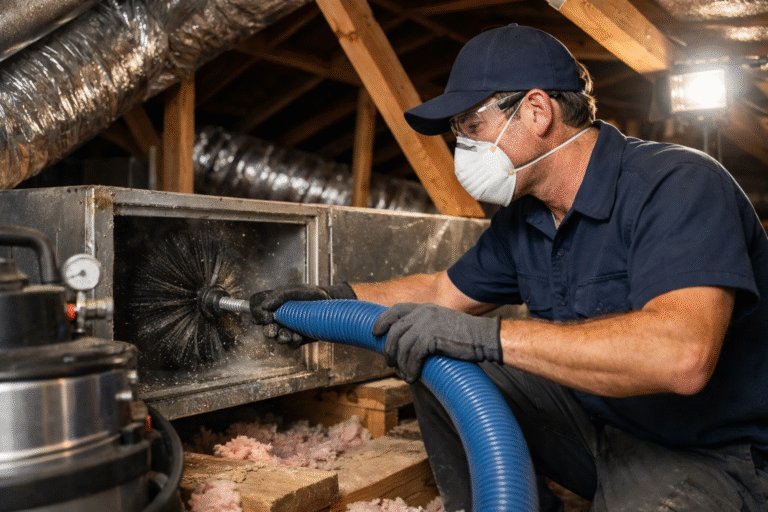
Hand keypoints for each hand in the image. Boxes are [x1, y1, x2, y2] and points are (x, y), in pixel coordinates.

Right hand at [249, 283, 355, 348]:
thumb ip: (279, 295)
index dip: (257, 314)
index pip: (255, 309)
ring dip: (282, 337)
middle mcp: (278, 318)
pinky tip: (299, 335)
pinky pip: (291, 345)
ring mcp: (287, 329)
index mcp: (273, 304)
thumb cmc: (311, 294)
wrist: (329, 303)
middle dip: (268, 331)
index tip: (266, 317)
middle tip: (274, 330)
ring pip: (277, 339)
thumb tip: (264, 306)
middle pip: (264, 328)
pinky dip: (294, 341)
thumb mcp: (295, 290)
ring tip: (290, 333)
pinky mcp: (297, 338)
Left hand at [372, 303, 501, 382]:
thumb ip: (424, 328)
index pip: (395, 310)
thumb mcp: (441, 324)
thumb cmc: (465, 336)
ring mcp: (426, 324)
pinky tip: (413, 377)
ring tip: (404, 374)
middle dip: (389, 349)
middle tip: (390, 362)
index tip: (375, 332)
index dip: (382, 321)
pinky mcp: (431, 338)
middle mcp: (423, 313)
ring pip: (401, 346)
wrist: (484, 337)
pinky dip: (410, 369)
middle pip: (394, 331)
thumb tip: (406, 345)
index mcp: (424, 308)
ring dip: (400, 363)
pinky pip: (412, 356)